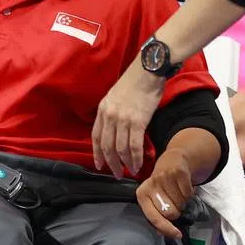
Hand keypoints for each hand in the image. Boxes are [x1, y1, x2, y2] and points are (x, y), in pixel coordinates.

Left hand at [92, 63, 165, 177]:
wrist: (148, 70)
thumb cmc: (135, 81)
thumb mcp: (115, 96)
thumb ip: (113, 112)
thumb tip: (116, 129)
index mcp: (103, 109)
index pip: (96, 137)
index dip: (97, 154)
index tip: (100, 165)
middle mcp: (110, 116)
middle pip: (106, 147)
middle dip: (111, 163)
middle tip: (117, 174)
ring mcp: (123, 119)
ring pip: (120, 149)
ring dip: (125, 163)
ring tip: (131, 171)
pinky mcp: (137, 121)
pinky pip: (134, 146)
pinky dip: (136, 158)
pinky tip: (139, 165)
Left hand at [135, 150, 193, 239]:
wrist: (172, 159)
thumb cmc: (162, 184)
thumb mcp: (154, 198)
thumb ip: (156, 215)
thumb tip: (163, 232)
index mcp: (142, 194)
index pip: (154, 217)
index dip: (166, 228)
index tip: (177, 234)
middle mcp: (152, 184)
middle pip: (170, 213)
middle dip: (176, 211)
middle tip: (173, 201)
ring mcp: (165, 176)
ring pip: (181, 204)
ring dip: (182, 202)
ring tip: (177, 192)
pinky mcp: (178, 171)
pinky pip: (188, 194)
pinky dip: (189, 194)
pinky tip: (183, 186)